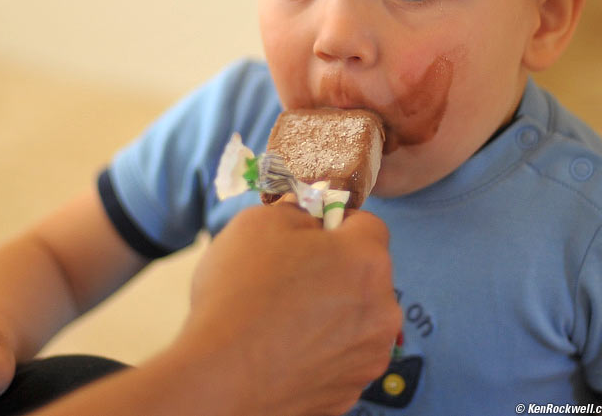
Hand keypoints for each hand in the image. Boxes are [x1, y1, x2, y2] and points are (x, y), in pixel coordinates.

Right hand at [182, 204, 400, 415]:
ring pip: (355, 317)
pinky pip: (340, 355)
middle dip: (335, 268)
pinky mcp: (348, 392)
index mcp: (366, 260)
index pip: (368, 224)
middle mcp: (382, 310)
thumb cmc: (240, 293)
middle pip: (365, 274)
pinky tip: (283, 346)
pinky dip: (319, 348)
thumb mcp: (260, 222)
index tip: (307, 232)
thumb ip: (296, 210)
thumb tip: (306, 217)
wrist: (219, 377)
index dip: (336, 222)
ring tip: (281, 315)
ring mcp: (368, 358)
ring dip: (330, 310)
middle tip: (288, 273)